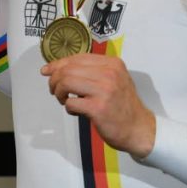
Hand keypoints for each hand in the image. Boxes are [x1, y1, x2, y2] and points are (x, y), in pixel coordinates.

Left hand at [41, 53, 155, 157]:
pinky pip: (71, 103)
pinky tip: (75, 111)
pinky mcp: (98, 108)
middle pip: (68, 69)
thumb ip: (91, 71)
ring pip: (66, 83)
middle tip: (54, 90)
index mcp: (112, 64)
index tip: (47, 71)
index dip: (57, 64)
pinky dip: (68, 107)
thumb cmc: (122, 105)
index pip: (77, 58)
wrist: (139, 129)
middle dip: (55, 80)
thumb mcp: (114, 80)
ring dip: (58, 92)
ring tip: (63, 99)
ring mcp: (105, 91)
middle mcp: (110, 74)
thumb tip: (58, 67)